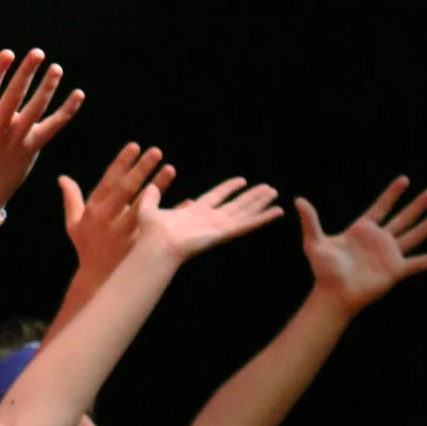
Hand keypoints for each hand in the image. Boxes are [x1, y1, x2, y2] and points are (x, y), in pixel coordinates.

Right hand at [60, 143, 177, 282]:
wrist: (99, 278)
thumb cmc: (88, 247)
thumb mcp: (74, 224)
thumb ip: (71, 199)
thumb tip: (62, 178)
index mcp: (94, 211)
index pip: (108, 181)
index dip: (121, 163)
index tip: (134, 146)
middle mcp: (108, 219)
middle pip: (126, 190)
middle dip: (141, 169)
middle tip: (156, 151)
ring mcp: (125, 232)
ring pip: (143, 206)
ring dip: (158, 187)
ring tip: (171, 169)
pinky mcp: (140, 243)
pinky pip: (159, 225)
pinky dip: (172, 213)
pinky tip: (187, 200)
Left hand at [136, 175, 283, 259]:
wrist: (157, 245)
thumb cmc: (151, 232)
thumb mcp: (149, 209)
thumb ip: (151, 197)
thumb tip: (149, 186)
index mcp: (195, 211)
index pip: (216, 196)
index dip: (229, 188)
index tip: (242, 180)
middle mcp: (210, 219)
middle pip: (236, 204)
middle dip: (252, 196)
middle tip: (268, 188)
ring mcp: (219, 226)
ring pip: (245, 212)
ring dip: (260, 203)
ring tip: (275, 193)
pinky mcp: (224, 233)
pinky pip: (247, 224)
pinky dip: (262, 218)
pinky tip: (277, 212)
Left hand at [298, 177, 426, 314]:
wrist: (333, 295)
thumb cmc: (323, 270)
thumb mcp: (315, 242)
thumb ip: (311, 221)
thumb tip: (298, 200)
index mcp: (362, 231)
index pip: (380, 207)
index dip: (392, 194)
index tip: (404, 180)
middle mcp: (379, 240)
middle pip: (402, 218)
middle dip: (417, 205)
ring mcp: (389, 255)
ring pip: (414, 235)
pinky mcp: (396, 270)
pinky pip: (419, 263)